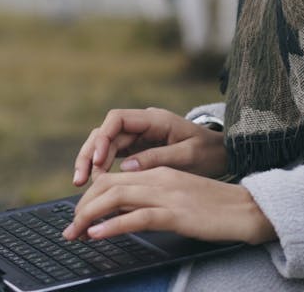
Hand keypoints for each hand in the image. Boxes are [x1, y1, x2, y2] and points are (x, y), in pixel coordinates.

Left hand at [62, 167, 276, 244]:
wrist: (249, 209)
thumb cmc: (216, 208)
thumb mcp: (179, 197)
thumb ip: (152, 199)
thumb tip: (122, 213)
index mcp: (159, 172)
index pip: (113, 178)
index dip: (89, 196)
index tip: (79, 216)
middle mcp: (159, 178)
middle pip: (108, 186)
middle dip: (82, 207)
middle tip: (69, 230)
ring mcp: (167, 194)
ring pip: (116, 198)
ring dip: (89, 216)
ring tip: (75, 234)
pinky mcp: (176, 214)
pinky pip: (137, 217)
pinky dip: (112, 226)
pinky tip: (97, 235)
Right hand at [72, 108, 227, 186]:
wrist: (222, 153)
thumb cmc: (209, 152)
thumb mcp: (188, 156)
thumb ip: (158, 159)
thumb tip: (126, 167)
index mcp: (154, 119)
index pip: (117, 119)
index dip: (103, 138)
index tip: (97, 160)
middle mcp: (142, 124)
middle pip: (106, 133)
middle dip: (90, 154)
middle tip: (81, 179)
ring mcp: (139, 136)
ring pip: (106, 144)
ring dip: (92, 162)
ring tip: (82, 183)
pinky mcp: (138, 149)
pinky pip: (113, 155)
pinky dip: (102, 167)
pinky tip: (96, 184)